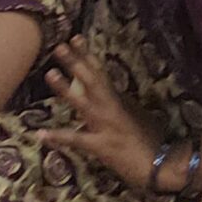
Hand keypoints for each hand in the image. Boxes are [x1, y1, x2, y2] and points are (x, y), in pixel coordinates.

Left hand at [39, 37, 166, 187]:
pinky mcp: (100, 145)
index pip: (101, 73)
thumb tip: (112, 93)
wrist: (161, 163)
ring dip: (66, 88)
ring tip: (50, 73)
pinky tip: (40, 133)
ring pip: (83, 103)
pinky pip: (76, 140)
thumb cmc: (152, 140)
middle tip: (59, 46)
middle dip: (75, 62)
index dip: (87, 55)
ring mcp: (105, 126)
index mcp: (119, 100)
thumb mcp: (139, 116)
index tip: (75, 38)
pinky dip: (58, 137)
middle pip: (91, 81)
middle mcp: (111, 108)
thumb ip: (123, 104)